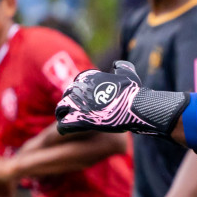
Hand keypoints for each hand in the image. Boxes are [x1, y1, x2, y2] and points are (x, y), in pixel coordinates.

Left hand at [56, 60, 187, 135]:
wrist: (135, 107)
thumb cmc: (133, 93)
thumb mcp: (128, 74)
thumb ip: (121, 66)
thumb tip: (117, 64)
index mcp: (87, 77)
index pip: (75, 86)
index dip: (78, 95)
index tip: (83, 104)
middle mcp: (79, 88)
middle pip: (66, 97)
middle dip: (68, 105)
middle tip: (74, 114)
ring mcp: (78, 104)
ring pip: (61, 109)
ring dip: (63, 115)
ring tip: (67, 122)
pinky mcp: (78, 119)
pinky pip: (63, 124)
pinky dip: (63, 128)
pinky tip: (66, 131)